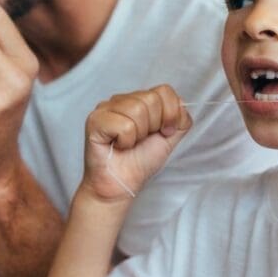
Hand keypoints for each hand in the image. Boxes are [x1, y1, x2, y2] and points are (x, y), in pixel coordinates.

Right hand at [82, 86, 192, 201]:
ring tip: (129, 144)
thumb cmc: (140, 162)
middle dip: (154, 126)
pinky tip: (118, 146)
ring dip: (139, 134)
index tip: (164, 132)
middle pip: (151, 99)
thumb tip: (182, 103)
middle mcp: (121, 100)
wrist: (121, 186)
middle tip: (141, 140)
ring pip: (137, 110)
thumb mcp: (169, 138)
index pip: (164, 90)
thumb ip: (180, 119)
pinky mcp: (95, 120)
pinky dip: (126, 141)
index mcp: (138, 100)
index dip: (170, 114)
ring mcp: (105, 108)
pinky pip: (124, 125)